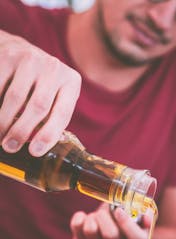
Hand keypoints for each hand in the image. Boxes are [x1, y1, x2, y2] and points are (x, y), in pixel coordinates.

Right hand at [0, 30, 80, 155]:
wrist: (19, 51)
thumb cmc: (40, 85)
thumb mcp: (55, 98)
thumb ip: (52, 119)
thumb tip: (38, 148)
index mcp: (71, 83)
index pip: (62, 113)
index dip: (48, 135)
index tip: (34, 152)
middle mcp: (54, 68)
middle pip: (38, 106)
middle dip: (22, 131)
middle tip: (10, 147)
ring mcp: (31, 59)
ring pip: (15, 98)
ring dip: (3, 122)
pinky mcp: (8, 56)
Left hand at [70, 203, 152, 238]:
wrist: (111, 224)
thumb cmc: (127, 219)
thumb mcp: (141, 216)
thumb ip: (146, 215)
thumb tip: (147, 218)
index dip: (127, 225)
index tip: (119, 211)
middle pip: (110, 236)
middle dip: (106, 217)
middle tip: (107, 211)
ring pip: (91, 231)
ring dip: (93, 217)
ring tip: (97, 215)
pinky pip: (76, 230)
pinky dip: (78, 219)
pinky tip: (85, 217)